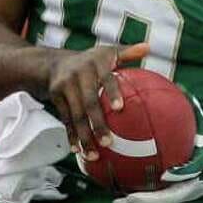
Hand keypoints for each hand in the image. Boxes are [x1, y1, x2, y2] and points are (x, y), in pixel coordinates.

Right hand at [46, 43, 148, 160]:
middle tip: (109, 142)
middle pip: (89, 102)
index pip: (106, 78)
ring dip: (84, 136)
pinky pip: (65, 118)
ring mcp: (65, 85)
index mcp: (96, 63)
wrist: (54, 62)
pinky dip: (71, 135)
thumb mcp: (106, 52)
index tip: (120, 109)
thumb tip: (148, 47)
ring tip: (94, 155)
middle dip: (97, 123)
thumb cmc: (90, 60)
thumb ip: (127, 52)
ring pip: (75, 114)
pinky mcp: (55, 96)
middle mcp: (78, 73)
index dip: (112, 92)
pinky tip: (77, 150)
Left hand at [114, 88, 202, 202]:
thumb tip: (178, 86)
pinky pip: (158, 197)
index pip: (192, 174)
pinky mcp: (179, 195)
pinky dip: (141, 196)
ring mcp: (185, 193)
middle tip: (126, 198)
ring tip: (117, 201)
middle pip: (170, 198)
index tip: (165, 175)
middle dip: (148, 200)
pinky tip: (121, 191)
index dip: (180, 175)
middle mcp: (192, 185)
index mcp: (202, 169)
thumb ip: (192, 108)